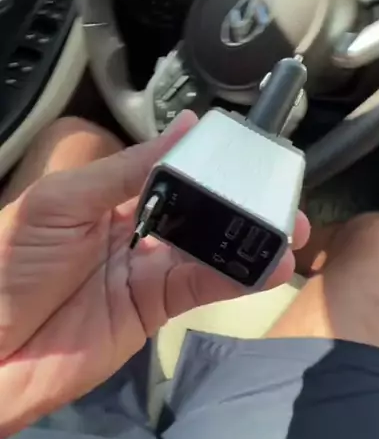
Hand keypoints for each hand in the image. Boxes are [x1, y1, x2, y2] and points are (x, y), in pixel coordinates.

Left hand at [0, 111, 308, 435]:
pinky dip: (237, 278)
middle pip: (198, 210)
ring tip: (291, 229)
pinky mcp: (154, 310)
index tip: (249, 151)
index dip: (208, 162)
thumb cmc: (11, 262)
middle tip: (282, 193)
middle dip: (240, 202)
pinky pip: (202, 288)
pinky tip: (269, 266)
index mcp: (109, 195)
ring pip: (209, 249)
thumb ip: (127, 170)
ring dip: (249, 239)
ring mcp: (146, 271)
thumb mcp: (63, 201)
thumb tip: (184, 128)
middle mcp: (134, 229)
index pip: (170, 170)